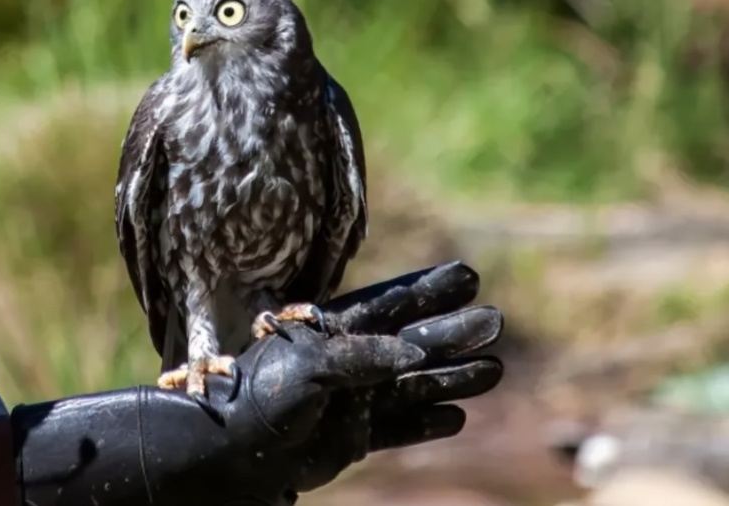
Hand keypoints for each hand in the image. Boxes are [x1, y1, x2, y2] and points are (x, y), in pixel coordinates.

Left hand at [185, 265, 502, 501]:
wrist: (233, 451)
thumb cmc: (262, 395)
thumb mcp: (308, 366)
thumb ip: (359, 357)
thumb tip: (412, 351)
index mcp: (334, 331)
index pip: (391, 305)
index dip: (429, 291)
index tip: (466, 275)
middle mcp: (349, 361)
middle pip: (412, 342)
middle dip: (452, 332)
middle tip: (495, 320)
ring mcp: (353, 398)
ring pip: (413, 384)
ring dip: (451, 377)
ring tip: (493, 369)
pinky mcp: (352, 435)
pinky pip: (399, 426)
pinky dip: (427, 422)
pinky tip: (457, 416)